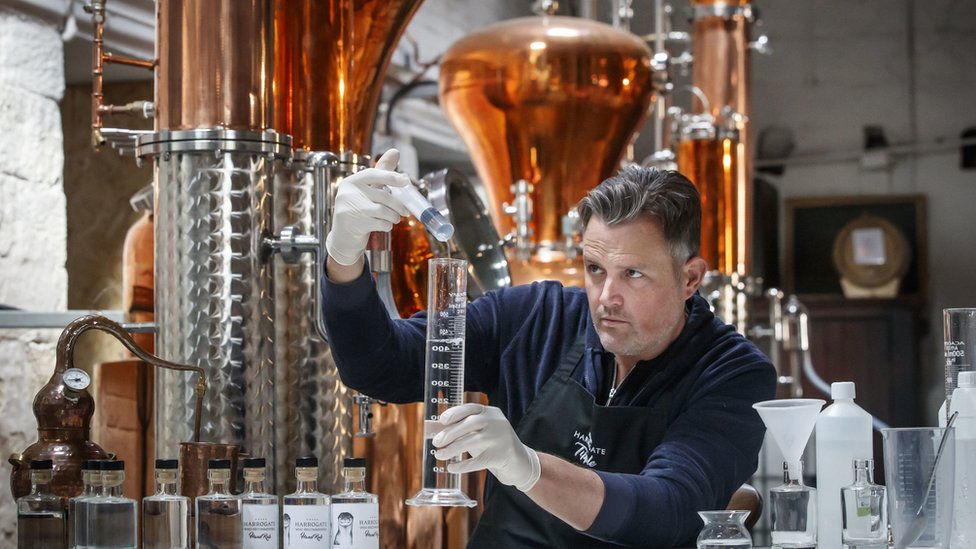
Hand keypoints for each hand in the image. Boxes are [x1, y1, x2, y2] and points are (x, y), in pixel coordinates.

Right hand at [325, 149, 410, 265]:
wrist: (343, 238)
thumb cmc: (358, 211)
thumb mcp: (367, 190)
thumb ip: (381, 172)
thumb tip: (395, 152)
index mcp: (351, 182)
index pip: (373, 174)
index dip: (391, 176)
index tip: (405, 180)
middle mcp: (347, 193)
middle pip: (383, 195)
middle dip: (398, 204)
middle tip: (404, 210)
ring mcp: (349, 209)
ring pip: (383, 210)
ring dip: (394, 216)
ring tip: (395, 218)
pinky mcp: (354, 224)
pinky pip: (380, 223)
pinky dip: (387, 225)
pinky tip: (385, 225)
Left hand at [433, 403, 540, 491]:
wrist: (520, 463)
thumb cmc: (493, 446)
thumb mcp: (478, 434)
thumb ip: (459, 430)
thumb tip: (431, 430)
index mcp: (491, 412)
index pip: (471, 408)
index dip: (455, 413)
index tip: (442, 420)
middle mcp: (497, 422)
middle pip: (470, 423)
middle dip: (450, 433)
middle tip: (436, 442)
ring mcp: (501, 438)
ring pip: (472, 441)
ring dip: (452, 449)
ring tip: (439, 455)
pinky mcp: (502, 455)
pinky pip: (478, 461)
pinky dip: (462, 465)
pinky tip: (451, 468)